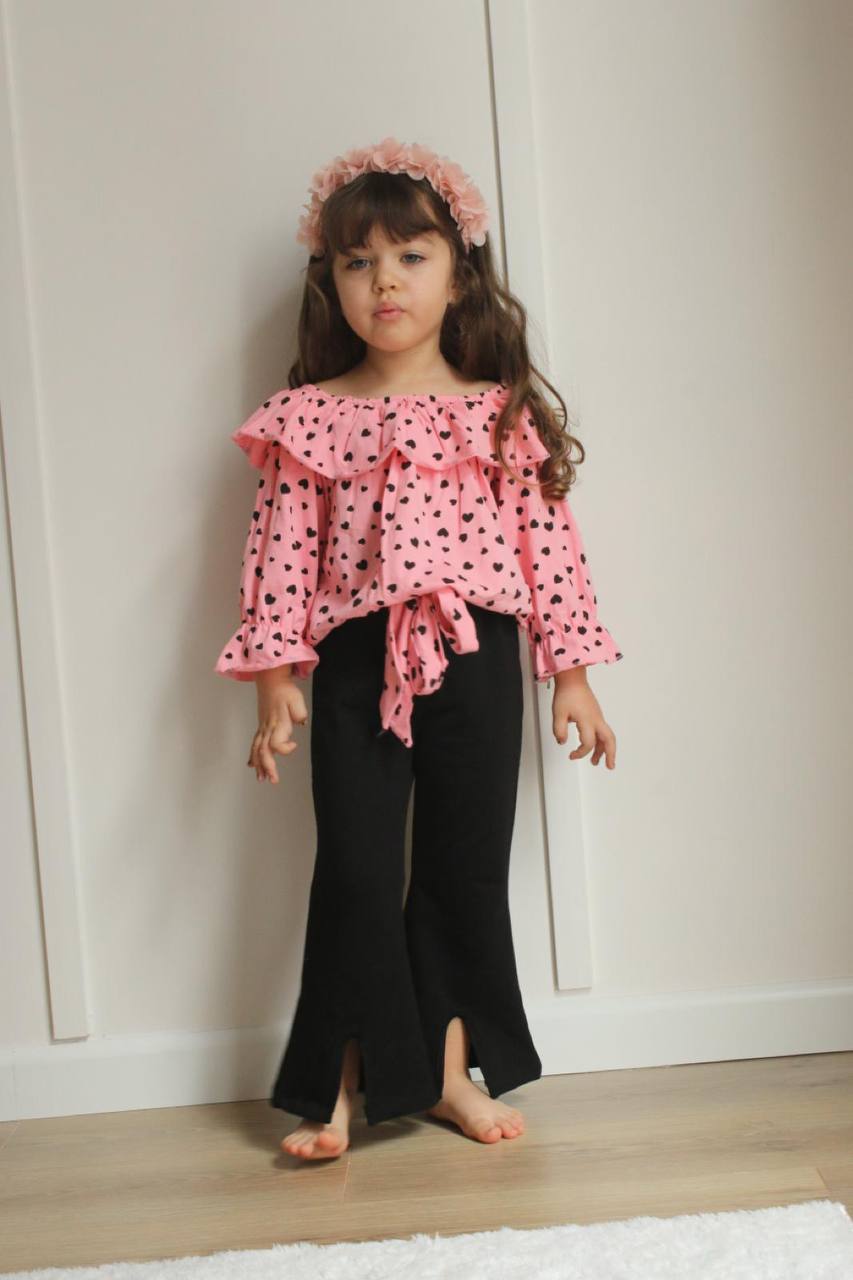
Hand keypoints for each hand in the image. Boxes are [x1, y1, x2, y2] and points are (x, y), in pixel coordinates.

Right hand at [247, 667, 308, 782]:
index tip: (294, 745)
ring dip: (259, 765)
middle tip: (273, 780)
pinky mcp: (261, 727)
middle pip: (263, 751)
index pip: (275, 743)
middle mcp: (268, 728)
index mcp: (277, 723)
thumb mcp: (297, 700)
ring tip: (261, 778)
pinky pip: (254, 743)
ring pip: (257, 749)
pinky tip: (252, 764)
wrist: (271, 681)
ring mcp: (263, 728)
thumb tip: (301, 724)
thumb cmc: (285, 691)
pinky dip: (253, 755)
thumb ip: (300, 713)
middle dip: (267, 767)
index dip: (284, 749)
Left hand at [551, 670, 616, 768]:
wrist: (573, 679)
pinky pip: (602, 730)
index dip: (580, 752)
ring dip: (604, 750)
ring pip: (607, 736)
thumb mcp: (558, 713)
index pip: (588, 743)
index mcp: (588, 720)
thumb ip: (559, 730)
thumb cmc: (567, 693)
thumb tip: (562, 742)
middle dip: (610, 755)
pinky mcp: (596, 714)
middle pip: (609, 740)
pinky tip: (594, 745)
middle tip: (609, 766)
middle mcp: (596, 719)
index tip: (572, 755)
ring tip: (598, 762)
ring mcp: (598, 717)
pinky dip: (601, 741)